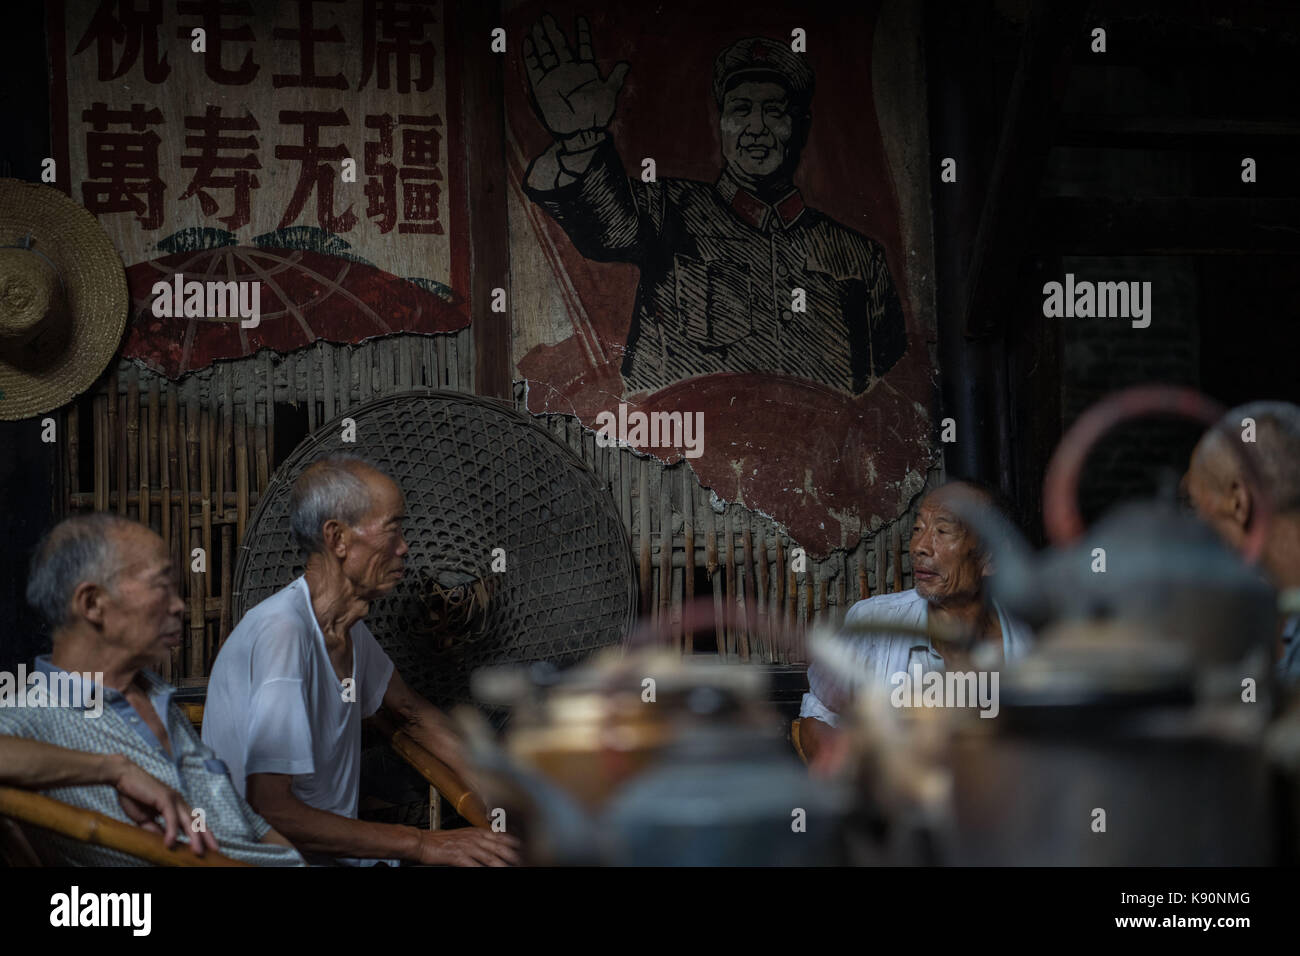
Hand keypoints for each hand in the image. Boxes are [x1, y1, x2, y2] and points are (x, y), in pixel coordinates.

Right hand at [109, 756, 219, 856]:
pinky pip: (171, 817)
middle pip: (197, 821)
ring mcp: (173, 799)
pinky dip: (172, 831)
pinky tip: (170, 842)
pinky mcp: (164, 798)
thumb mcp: (144, 818)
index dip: (203, 833)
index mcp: (176, 805)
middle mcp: (178, 801)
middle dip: (206, 836)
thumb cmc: (133, 795)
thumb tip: (164, 842)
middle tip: (214, 851)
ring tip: (197, 851)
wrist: (122, 777)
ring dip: (194, 837)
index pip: (194, 821)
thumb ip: (154, 829)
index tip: (210, 846)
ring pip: (188, 820)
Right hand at [418, 827, 521, 866]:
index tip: (524, 847)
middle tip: (524, 860)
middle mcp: (474, 838)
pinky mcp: (458, 856)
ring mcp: (467, 847)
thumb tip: (493, 843)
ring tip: (511, 868)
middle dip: (513, 854)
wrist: (422, 841)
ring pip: (490, 856)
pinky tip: (489, 873)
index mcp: (477, 832)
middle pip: (499, 846)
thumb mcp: (464, 835)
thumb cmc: (441, 840)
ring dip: (502, 864)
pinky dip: (482, 869)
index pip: (501, 836)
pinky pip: (474, 865)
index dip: (514, 842)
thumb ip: (479, 838)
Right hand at [523, 14, 628, 144]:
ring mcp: (555, 78)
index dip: (582, 33)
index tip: (580, 19)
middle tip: (547, 17)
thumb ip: (615, 78)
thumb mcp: (609, 94)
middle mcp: (569, 72)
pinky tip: (527, 42)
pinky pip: (534, 68)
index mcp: (586, 71)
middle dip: (553, 31)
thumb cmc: (597, 114)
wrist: (581, 131)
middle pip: (559, 46)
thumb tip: (626, 64)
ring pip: (546, 54)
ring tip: (537, 25)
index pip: (583, 46)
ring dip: (541, 40)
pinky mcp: (542, 87)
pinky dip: (530, 55)